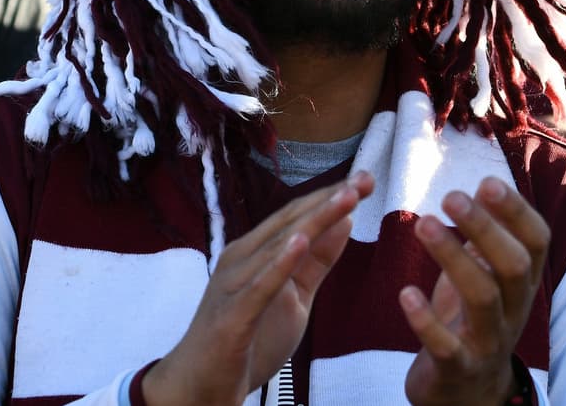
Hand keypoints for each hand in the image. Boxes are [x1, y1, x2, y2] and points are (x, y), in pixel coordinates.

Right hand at [143, 171, 374, 405]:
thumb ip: (317, 262)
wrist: (200, 387)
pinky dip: (280, 264)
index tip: (365, 180)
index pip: (296, 216)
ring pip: (278, 247)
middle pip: (290, 223)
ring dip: (314, 221)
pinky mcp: (231, 316)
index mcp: (254, 252)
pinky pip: (259, 287)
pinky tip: (300, 244)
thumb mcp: (295, 298)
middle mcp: (241, 260)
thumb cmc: (247, 340)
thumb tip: (345, 222)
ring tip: (345, 200)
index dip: (330, 196)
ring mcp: (234, 285)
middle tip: (364, 179)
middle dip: (329, 200)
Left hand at [401, 177, 548, 405]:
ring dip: (453, 258)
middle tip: (451, 196)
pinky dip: (426, 320)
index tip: (487, 181)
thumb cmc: (473, 320)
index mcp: (522, 283)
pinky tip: (405, 292)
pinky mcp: (458, 368)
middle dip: (485, 228)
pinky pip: (446, 347)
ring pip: (483, 299)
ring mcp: (488, 342)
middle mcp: (514, 310)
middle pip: (514, 266)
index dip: (517, 211)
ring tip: (423, 224)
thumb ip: (489, 238)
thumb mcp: (487, 276)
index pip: (536, 242)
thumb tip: (487, 185)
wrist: (467, 394)